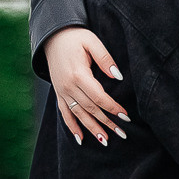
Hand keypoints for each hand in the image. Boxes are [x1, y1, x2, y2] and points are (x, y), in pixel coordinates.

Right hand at [44, 27, 130, 145]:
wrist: (52, 37)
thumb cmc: (75, 37)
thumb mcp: (92, 42)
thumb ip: (105, 59)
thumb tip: (118, 76)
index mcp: (78, 75)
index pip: (99, 97)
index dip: (113, 108)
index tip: (125, 117)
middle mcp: (68, 86)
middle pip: (90, 109)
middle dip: (106, 122)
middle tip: (122, 134)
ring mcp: (62, 91)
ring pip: (78, 115)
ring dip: (92, 129)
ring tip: (105, 141)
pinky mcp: (58, 93)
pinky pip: (64, 113)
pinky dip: (72, 126)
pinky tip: (80, 138)